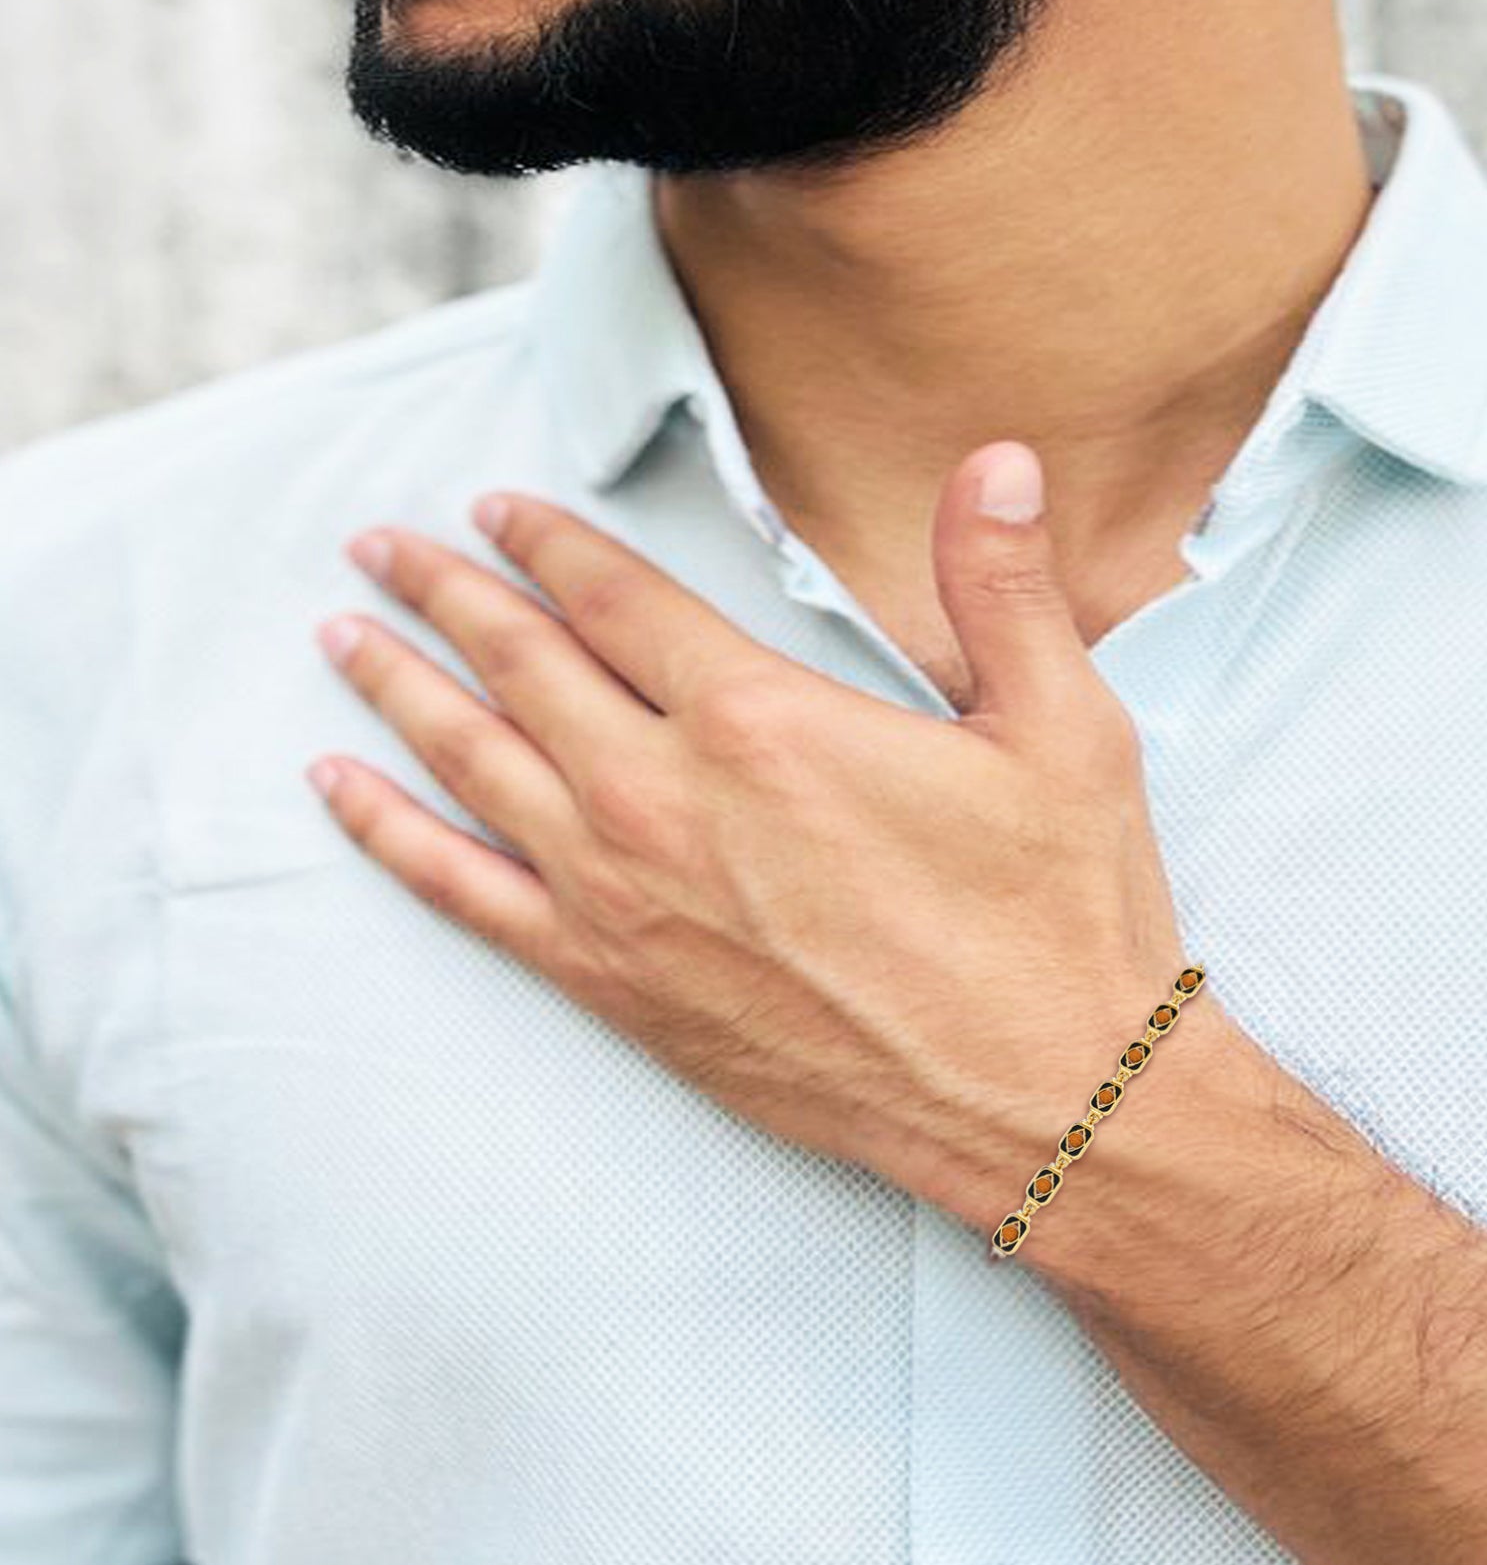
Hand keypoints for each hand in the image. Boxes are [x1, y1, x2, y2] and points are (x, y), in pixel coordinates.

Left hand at [308, 441, 1211, 1221]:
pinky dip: (394, 836)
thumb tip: (998, 461)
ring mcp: (626, 900)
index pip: (616, 598)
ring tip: (344, 640)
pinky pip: (467, 896)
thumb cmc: (1056, 920)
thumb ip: (1003, 587)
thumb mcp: (1064, 732)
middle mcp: (667, 800)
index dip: (547, 541)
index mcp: (764, 720)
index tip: (493, 508)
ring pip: (476, 766)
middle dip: (445, 594)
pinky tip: (344, 795)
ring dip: (400, 692)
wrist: (1040, 1103)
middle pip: (521, 665)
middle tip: (381, 550)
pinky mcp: (617, 987)